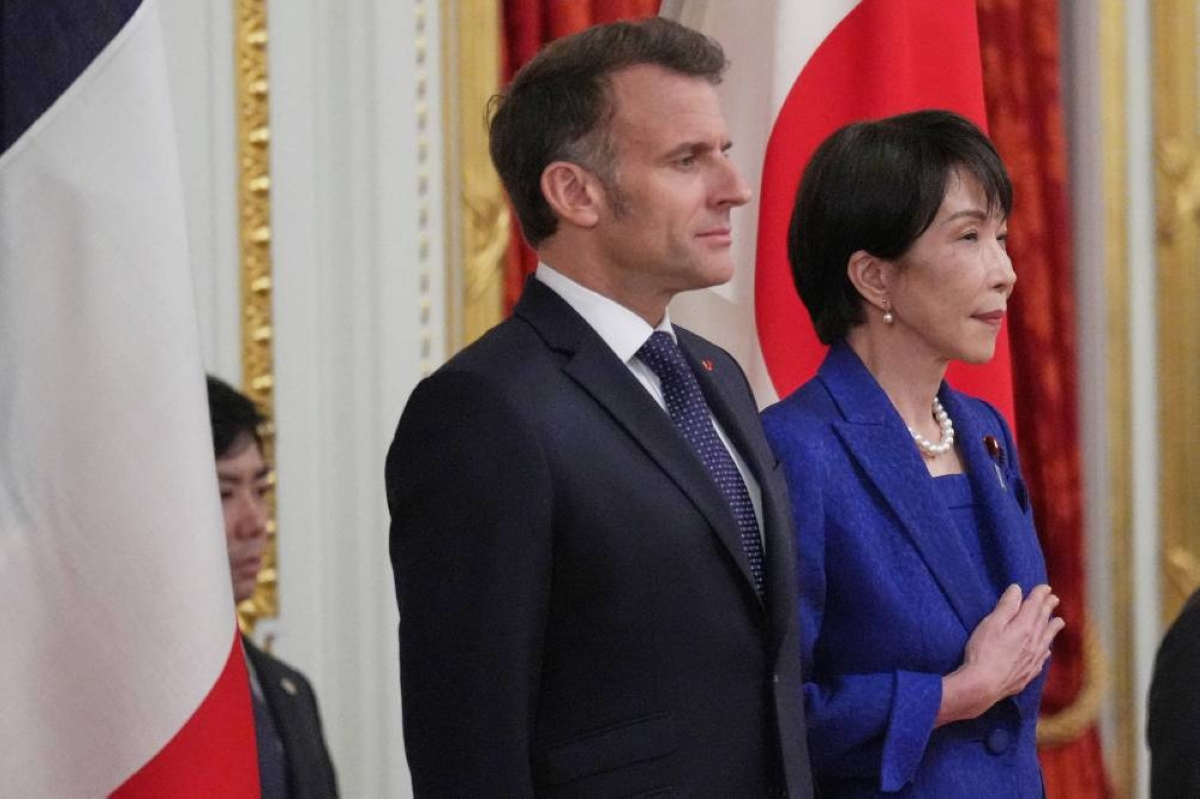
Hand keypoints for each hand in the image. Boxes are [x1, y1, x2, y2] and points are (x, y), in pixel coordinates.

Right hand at [936, 583, 1064, 725]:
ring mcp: (1032, 659)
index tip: (1045, 588)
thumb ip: (1006, 607)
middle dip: (1047, 608)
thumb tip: (1017, 590)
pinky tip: (1047, 650)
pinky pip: (1043, 657)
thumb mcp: (991, 624)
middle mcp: (1033, 642)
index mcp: (1023, 628)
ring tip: (1059, 621)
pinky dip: (1047, 649)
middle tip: (1054, 598)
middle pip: (1042, 621)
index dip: (1039, 596)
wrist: (984, 685)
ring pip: (1046, 639)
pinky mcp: (1028, 673)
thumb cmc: (983, 652)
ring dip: (1052, 628)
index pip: (1033, 607)